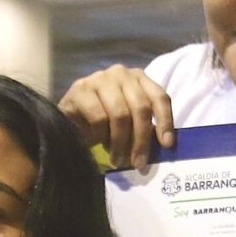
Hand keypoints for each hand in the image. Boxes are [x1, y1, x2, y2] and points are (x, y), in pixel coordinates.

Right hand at [57, 66, 176, 171]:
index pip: (159, 97)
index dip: (165, 121)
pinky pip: (99, 116)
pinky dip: (101, 135)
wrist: (69, 119)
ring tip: (117, 159)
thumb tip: (163, 147)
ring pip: (120, 114)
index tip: (166, 144)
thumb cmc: (104, 123)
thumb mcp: (129, 123)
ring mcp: (100, 78)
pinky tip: (96, 142)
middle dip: (142, 140)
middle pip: (141, 108)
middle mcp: (121, 73)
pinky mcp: (81, 89)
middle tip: (139, 163)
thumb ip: (145, 128)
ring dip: (120, 142)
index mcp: (138, 79)